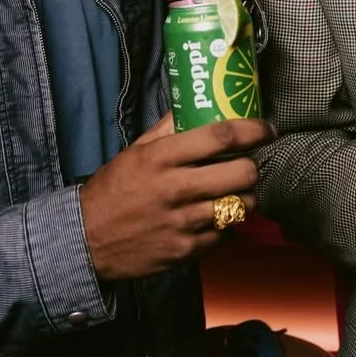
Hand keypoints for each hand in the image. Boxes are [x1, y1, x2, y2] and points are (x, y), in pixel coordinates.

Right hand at [79, 111, 274, 280]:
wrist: (87, 238)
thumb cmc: (114, 189)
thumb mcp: (136, 151)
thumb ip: (168, 129)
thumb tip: (194, 106)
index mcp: (163, 157)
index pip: (222, 136)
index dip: (254, 130)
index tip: (268, 129)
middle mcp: (177, 188)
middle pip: (243, 172)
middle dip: (252, 167)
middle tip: (246, 166)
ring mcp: (184, 222)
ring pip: (242, 206)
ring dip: (244, 198)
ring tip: (232, 193)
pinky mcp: (187, 250)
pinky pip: (226, 234)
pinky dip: (226, 225)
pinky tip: (214, 218)